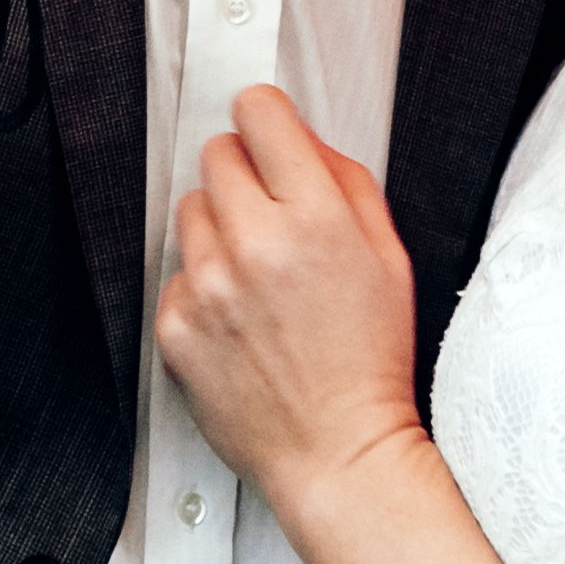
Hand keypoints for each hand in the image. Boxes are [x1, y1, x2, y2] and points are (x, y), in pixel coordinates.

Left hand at [154, 85, 422, 515]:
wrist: (336, 450)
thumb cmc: (368, 361)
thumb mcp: (389, 255)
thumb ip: (345, 181)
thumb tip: (302, 139)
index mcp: (316, 218)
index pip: (261, 113)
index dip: (267, 119)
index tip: (268, 131)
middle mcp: (255, 244)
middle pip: (218, 153)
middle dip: (246, 174)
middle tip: (272, 216)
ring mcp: (208, 285)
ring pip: (191, 209)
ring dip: (220, 228)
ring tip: (258, 275)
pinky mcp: (175, 324)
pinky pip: (175, 272)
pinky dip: (202, 285)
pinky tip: (239, 316)